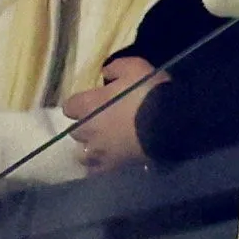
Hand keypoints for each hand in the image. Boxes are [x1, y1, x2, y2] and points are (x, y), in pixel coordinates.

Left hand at [64, 57, 158, 173]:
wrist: (169, 122)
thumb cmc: (149, 93)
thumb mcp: (136, 67)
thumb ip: (116, 68)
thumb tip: (105, 73)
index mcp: (89, 105)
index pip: (70, 105)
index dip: (81, 103)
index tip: (94, 100)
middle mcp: (88, 130)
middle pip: (76, 131)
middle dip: (86, 126)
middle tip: (103, 122)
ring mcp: (100, 151)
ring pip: (83, 154)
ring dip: (91, 148)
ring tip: (106, 145)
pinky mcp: (114, 166)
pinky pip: (99, 170)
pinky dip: (102, 166)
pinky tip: (113, 160)